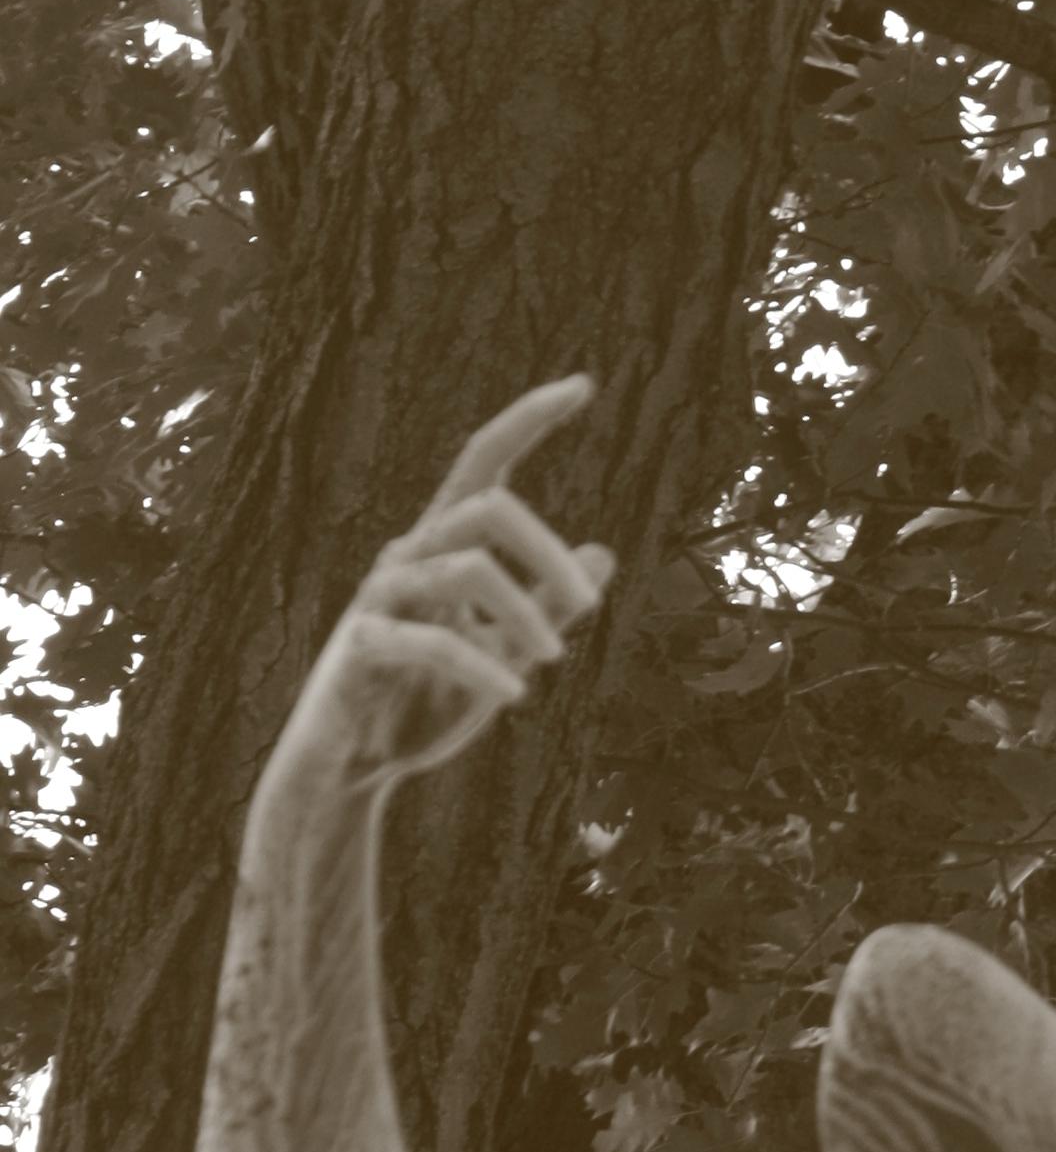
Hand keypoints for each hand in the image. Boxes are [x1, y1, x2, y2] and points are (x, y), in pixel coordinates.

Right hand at [263, 376, 612, 802]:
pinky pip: (433, 638)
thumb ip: (546, 606)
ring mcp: (381, 596)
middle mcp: (408, 556)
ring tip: (553, 659)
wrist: (355, 765)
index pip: (483, 463)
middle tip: (589, 606)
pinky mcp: (363, 645)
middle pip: (488, 507)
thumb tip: (604, 553)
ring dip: (527, 613)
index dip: (527, 420)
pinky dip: (484, 665)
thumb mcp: (504, 653)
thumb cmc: (424, 704)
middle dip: (549, 552)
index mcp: (442, 549)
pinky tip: (513, 696)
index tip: (582, 386)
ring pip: (468, 565)